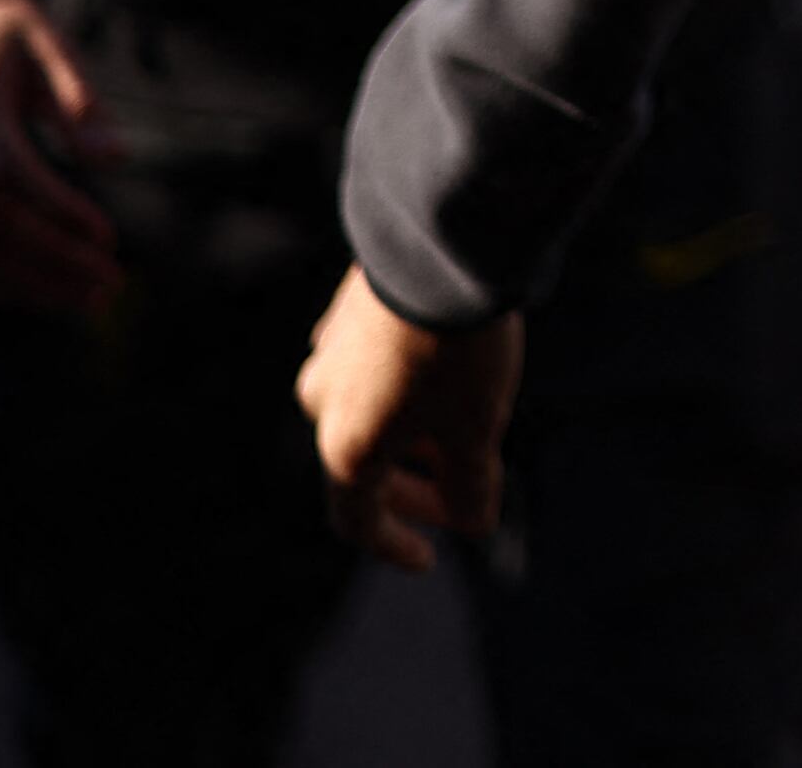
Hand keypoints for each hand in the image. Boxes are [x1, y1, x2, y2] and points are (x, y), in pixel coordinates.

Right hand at [0, 0, 122, 315]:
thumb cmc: (2, 40)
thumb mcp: (44, 41)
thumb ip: (78, 98)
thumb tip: (115, 159)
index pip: (7, 169)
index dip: (58, 207)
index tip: (108, 235)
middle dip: (52, 257)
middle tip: (111, 280)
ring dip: (30, 283)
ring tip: (91, 299)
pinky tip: (47, 293)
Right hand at [296, 269, 524, 572]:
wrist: (441, 244)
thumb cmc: (458, 350)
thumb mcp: (477, 428)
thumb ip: (472, 487)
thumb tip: (471, 522)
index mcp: (347, 448)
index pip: (358, 522)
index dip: (395, 546)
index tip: (431, 556)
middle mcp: (323, 403)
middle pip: (361, 469)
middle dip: (414, 491)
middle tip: (462, 498)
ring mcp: (329, 353)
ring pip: (365, 413)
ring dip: (410, 437)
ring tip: (463, 431)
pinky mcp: (347, 311)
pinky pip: (368, 366)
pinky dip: (401, 389)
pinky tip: (439, 377)